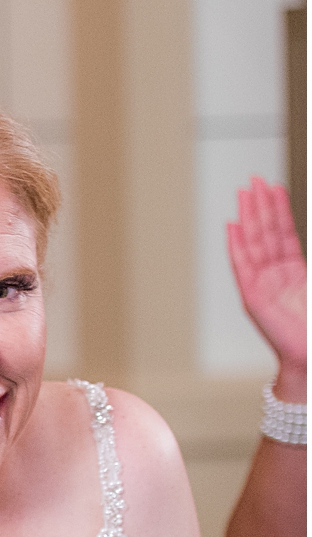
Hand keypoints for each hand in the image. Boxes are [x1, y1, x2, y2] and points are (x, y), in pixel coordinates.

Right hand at [225, 178, 306, 398]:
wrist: (311, 357)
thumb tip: (307, 240)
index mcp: (294, 273)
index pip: (283, 233)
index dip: (278, 209)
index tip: (272, 186)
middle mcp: (276, 275)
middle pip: (266, 233)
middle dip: (260, 205)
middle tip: (254, 180)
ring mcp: (262, 285)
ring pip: (253, 243)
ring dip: (248, 217)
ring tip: (245, 194)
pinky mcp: (253, 298)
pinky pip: (241, 266)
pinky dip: (235, 246)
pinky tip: (232, 227)